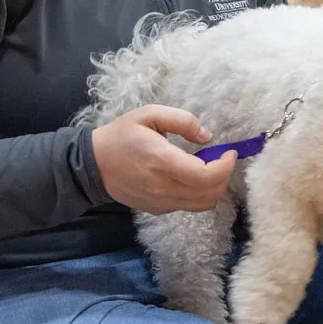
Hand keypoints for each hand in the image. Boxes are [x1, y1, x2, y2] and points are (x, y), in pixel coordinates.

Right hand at [91, 105, 237, 214]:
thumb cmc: (121, 136)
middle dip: (224, 177)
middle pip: (210, 194)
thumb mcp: (150, 114)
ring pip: (202, 205)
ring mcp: (160, 202)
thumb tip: (207, 137)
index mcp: (162, 162)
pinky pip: (188, 206)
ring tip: (208, 168)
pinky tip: (191, 177)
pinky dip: (199, 194)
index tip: (229, 153)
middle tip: (222, 159)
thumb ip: (183, 121)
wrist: (92, 165)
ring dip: (214, 188)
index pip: (206, 177)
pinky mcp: (157, 209)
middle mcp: (163, 188)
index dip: (225, 167)